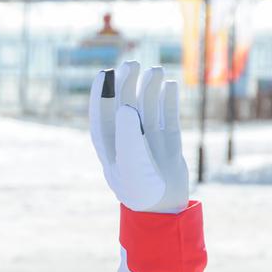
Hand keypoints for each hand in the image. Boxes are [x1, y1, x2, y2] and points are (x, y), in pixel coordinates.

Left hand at [89, 61, 188, 213]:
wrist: (164, 206)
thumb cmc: (140, 187)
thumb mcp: (130, 161)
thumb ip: (127, 134)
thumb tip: (126, 105)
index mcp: (108, 144)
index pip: (101, 113)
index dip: (102, 93)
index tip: (105, 73)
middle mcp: (126, 138)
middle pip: (123, 104)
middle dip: (127, 84)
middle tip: (134, 65)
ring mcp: (147, 138)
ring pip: (146, 107)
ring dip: (149, 89)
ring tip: (155, 72)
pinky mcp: (167, 141)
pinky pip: (166, 115)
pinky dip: (167, 100)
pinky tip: (170, 85)